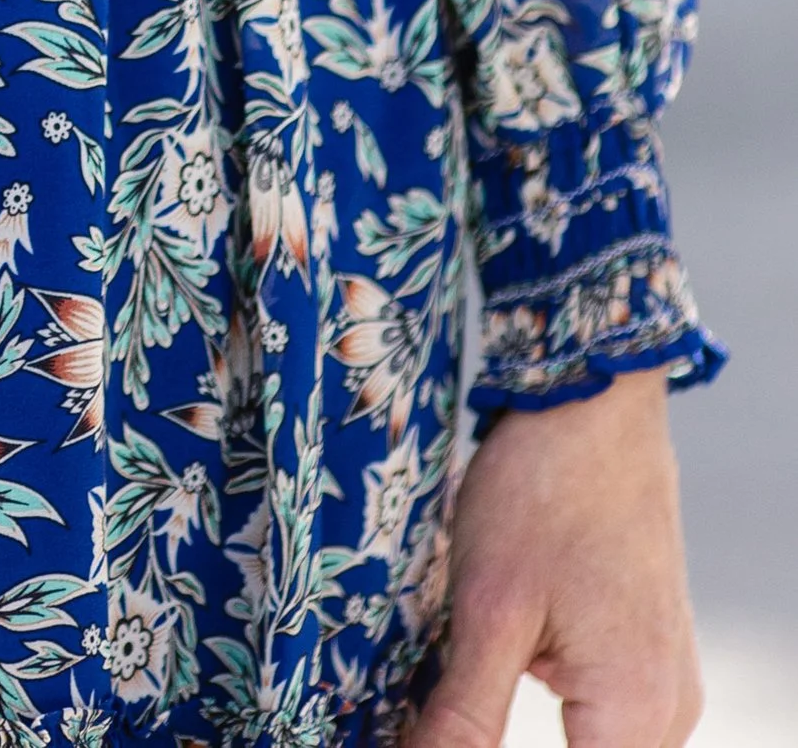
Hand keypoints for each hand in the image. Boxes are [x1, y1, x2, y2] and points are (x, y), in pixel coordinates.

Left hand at [410, 372, 701, 747]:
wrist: (593, 402)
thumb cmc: (542, 491)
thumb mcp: (488, 610)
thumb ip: (465, 716)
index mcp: (638, 715)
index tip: (445, 730)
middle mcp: (669, 711)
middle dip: (502, 739)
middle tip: (451, 701)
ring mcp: (666, 681)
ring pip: (596, 747)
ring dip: (530, 730)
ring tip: (476, 679)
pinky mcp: (649, 652)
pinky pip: (607, 714)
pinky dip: (559, 706)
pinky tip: (512, 664)